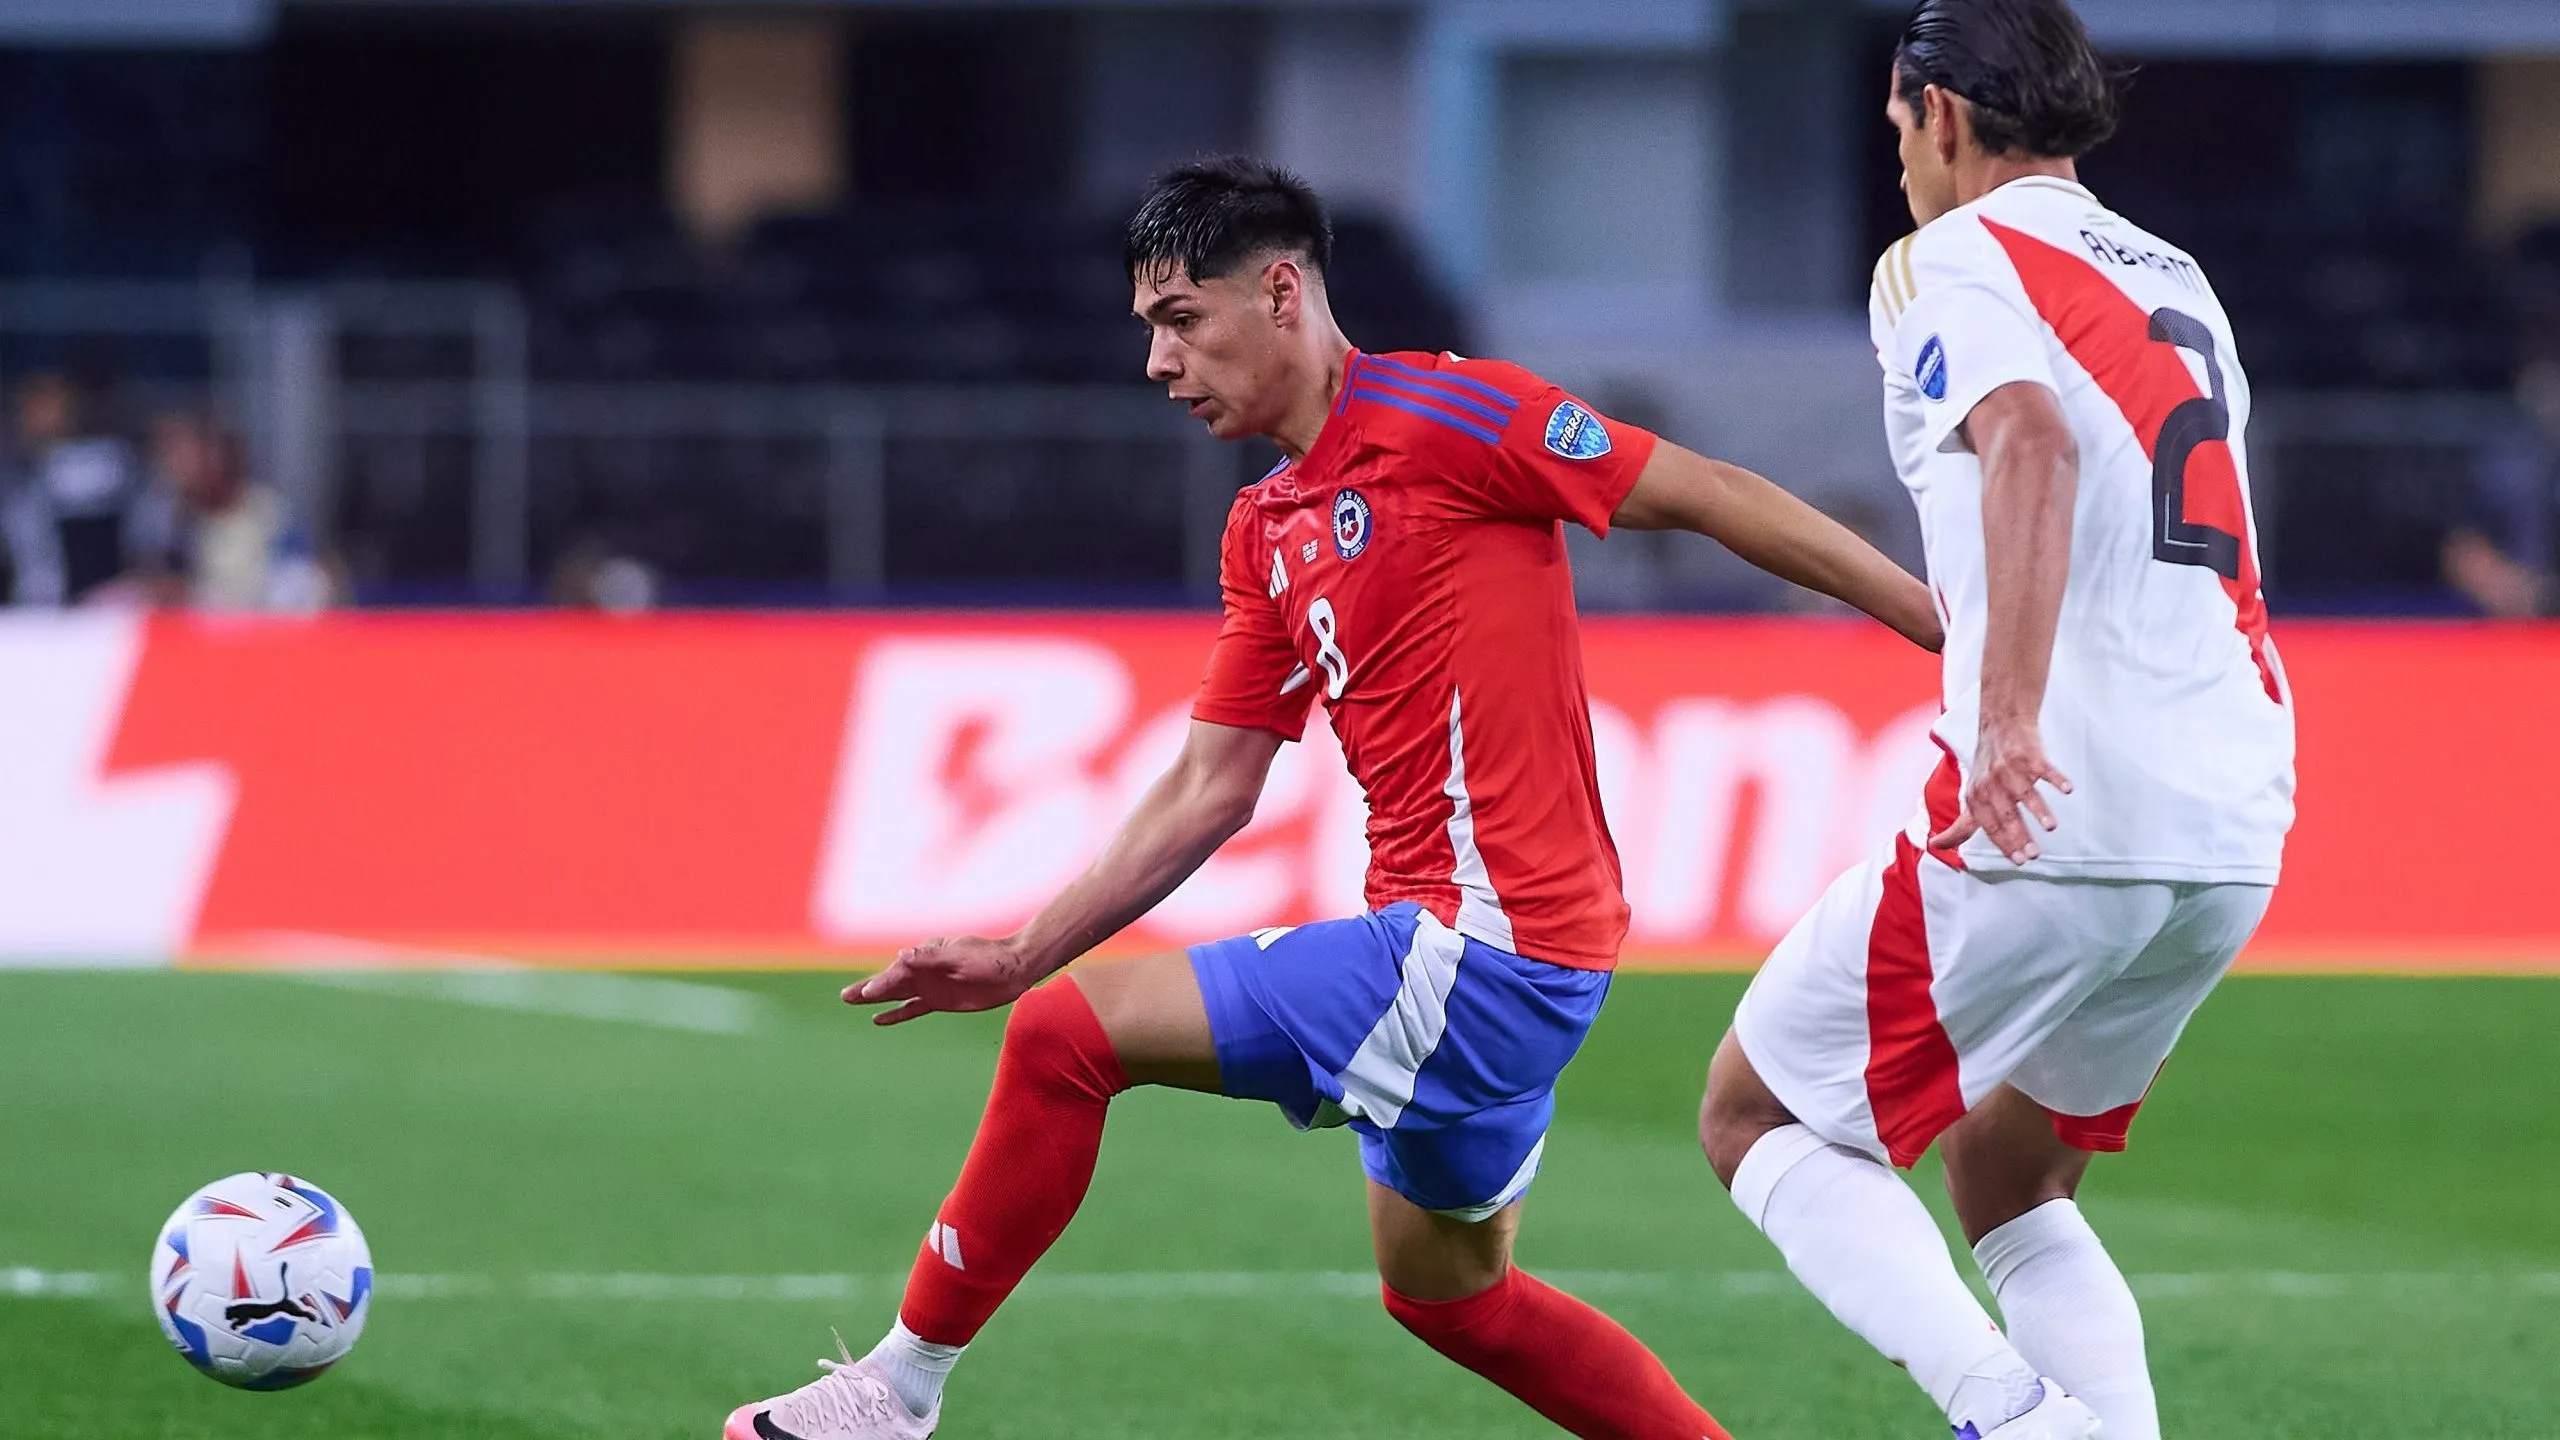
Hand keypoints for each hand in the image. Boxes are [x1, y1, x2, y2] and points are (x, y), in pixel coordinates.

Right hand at [842, 935, 1041, 1025]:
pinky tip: (878, 1019)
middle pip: (890, 982)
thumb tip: (903, 954)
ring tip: (851, 1001)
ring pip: (896, 995)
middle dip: (868, 988)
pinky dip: (896, 1014)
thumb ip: (932, 957)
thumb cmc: (989, 958)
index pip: (899, 970)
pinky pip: (912, 1008)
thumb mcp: (961, 956)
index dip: (882, 982)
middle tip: (844, 997)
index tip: (867, 992)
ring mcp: (930, 986)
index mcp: (927, 954)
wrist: (1014, 968)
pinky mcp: (939, 1001)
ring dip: (875, 999)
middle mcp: (924, 970)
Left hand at [1929, 716, 2072, 864]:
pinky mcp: (2029, 756)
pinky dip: (2057, 778)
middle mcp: (1992, 785)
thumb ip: (1960, 825)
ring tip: (2051, 827)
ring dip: (2039, 810)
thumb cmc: (1987, 768)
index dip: (2004, 844)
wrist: (2000, 725)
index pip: (1990, 826)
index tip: (2019, 861)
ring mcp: (2011, 770)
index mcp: (1977, 798)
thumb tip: (1936, 845)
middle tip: (2034, 855)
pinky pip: (2045, 769)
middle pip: (2007, 814)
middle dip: (2020, 835)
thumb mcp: (1970, 797)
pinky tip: (2068, 789)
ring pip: (2025, 793)